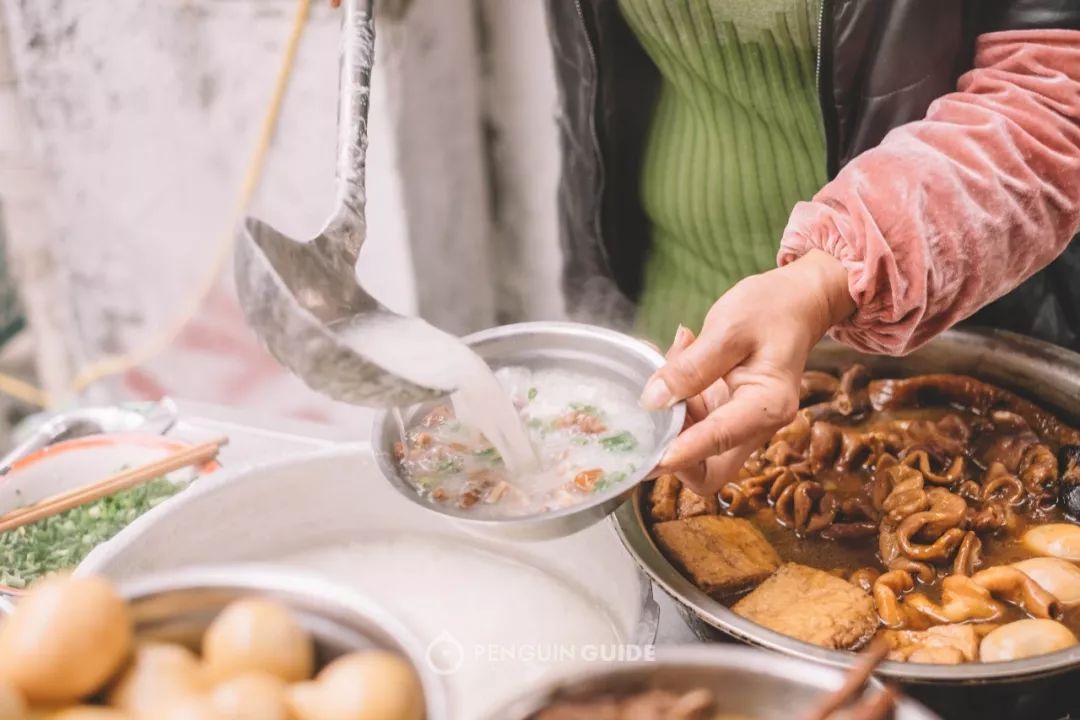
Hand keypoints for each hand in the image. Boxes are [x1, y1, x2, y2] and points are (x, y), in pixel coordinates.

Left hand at [642, 250, 854, 493]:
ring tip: (670, 356)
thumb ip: (691, 366)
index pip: (721, 440)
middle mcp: (755, 425)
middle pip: (708, 470)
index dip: (684, 452)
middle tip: (644, 417)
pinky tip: (674, 357)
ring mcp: (736, 423)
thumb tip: (653, 401)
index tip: (652, 457)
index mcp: (768, 406)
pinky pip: (688, 422)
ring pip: (691, 448)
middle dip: (670, 455)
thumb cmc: (772, 310)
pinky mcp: (721, 414)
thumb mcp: (729, 328)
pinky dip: (671, 398)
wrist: (794, 304)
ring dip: (666, 416)